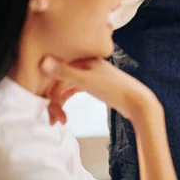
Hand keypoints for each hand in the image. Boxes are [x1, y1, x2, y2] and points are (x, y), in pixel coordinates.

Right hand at [40, 56, 160, 122]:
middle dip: (53, 100)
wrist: (137, 101)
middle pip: (59, 79)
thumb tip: (42, 60)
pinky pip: (75, 88)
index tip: (44, 108)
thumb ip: (64, 72)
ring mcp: (91, 72)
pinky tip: (65, 113)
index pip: (55, 70)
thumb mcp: (85, 81)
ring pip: (66, 85)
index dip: (47, 90)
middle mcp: (86, 62)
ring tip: (59, 121)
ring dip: (59, 102)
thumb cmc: (114, 90)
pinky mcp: (95, 83)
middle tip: (53, 120)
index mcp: (83, 57)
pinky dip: (68, 99)